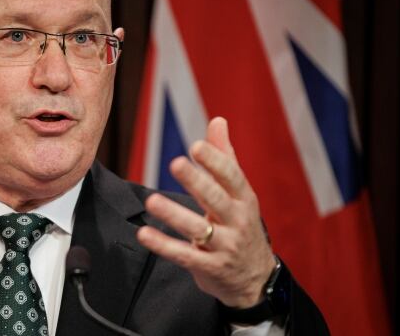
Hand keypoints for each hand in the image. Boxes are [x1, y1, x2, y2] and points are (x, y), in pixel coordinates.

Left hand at [136, 117, 275, 307]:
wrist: (255, 278)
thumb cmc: (241, 225)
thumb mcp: (239, 193)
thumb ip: (225, 158)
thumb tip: (218, 120)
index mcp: (244, 199)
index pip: (232, 177)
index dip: (215, 161)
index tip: (196, 146)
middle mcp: (237, 222)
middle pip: (215, 199)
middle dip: (196, 182)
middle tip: (175, 164)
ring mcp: (224, 246)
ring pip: (197, 229)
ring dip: (173, 214)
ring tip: (151, 200)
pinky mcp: (210, 267)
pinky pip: (184, 255)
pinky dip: (163, 245)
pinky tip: (144, 233)